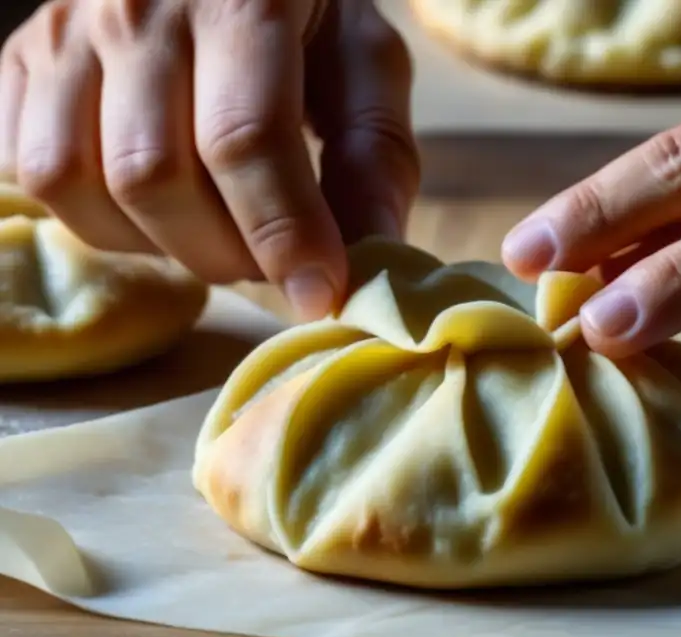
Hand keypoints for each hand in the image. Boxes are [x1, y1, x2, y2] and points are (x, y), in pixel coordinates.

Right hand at [0, 0, 418, 320]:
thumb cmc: (303, 11)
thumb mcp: (364, 63)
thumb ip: (375, 154)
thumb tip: (371, 258)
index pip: (244, 138)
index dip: (283, 233)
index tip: (319, 294)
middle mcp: (135, 8)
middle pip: (154, 174)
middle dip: (224, 250)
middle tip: (267, 259)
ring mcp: (63, 32)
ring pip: (78, 182)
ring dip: (156, 243)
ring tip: (215, 231)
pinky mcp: (23, 62)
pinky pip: (32, 174)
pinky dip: (98, 219)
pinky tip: (155, 209)